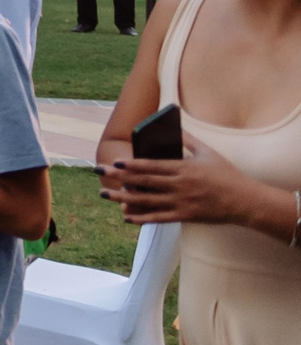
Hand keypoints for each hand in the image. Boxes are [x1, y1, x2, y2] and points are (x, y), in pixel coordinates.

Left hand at [102, 137, 284, 226]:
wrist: (246, 201)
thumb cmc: (227, 174)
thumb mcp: (209, 153)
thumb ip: (189, 140)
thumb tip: (174, 125)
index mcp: (184, 168)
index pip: (153, 166)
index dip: (132, 165)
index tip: (115, 162)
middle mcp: (180, 186)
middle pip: (144, 182)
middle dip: (119, 177)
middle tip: (98, 173)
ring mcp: (181, 202)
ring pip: (147, 201)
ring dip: (123, 198)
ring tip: (105, 194)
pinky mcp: (185, 216)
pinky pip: (159, 218)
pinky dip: (142, 218)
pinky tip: (126, 217)